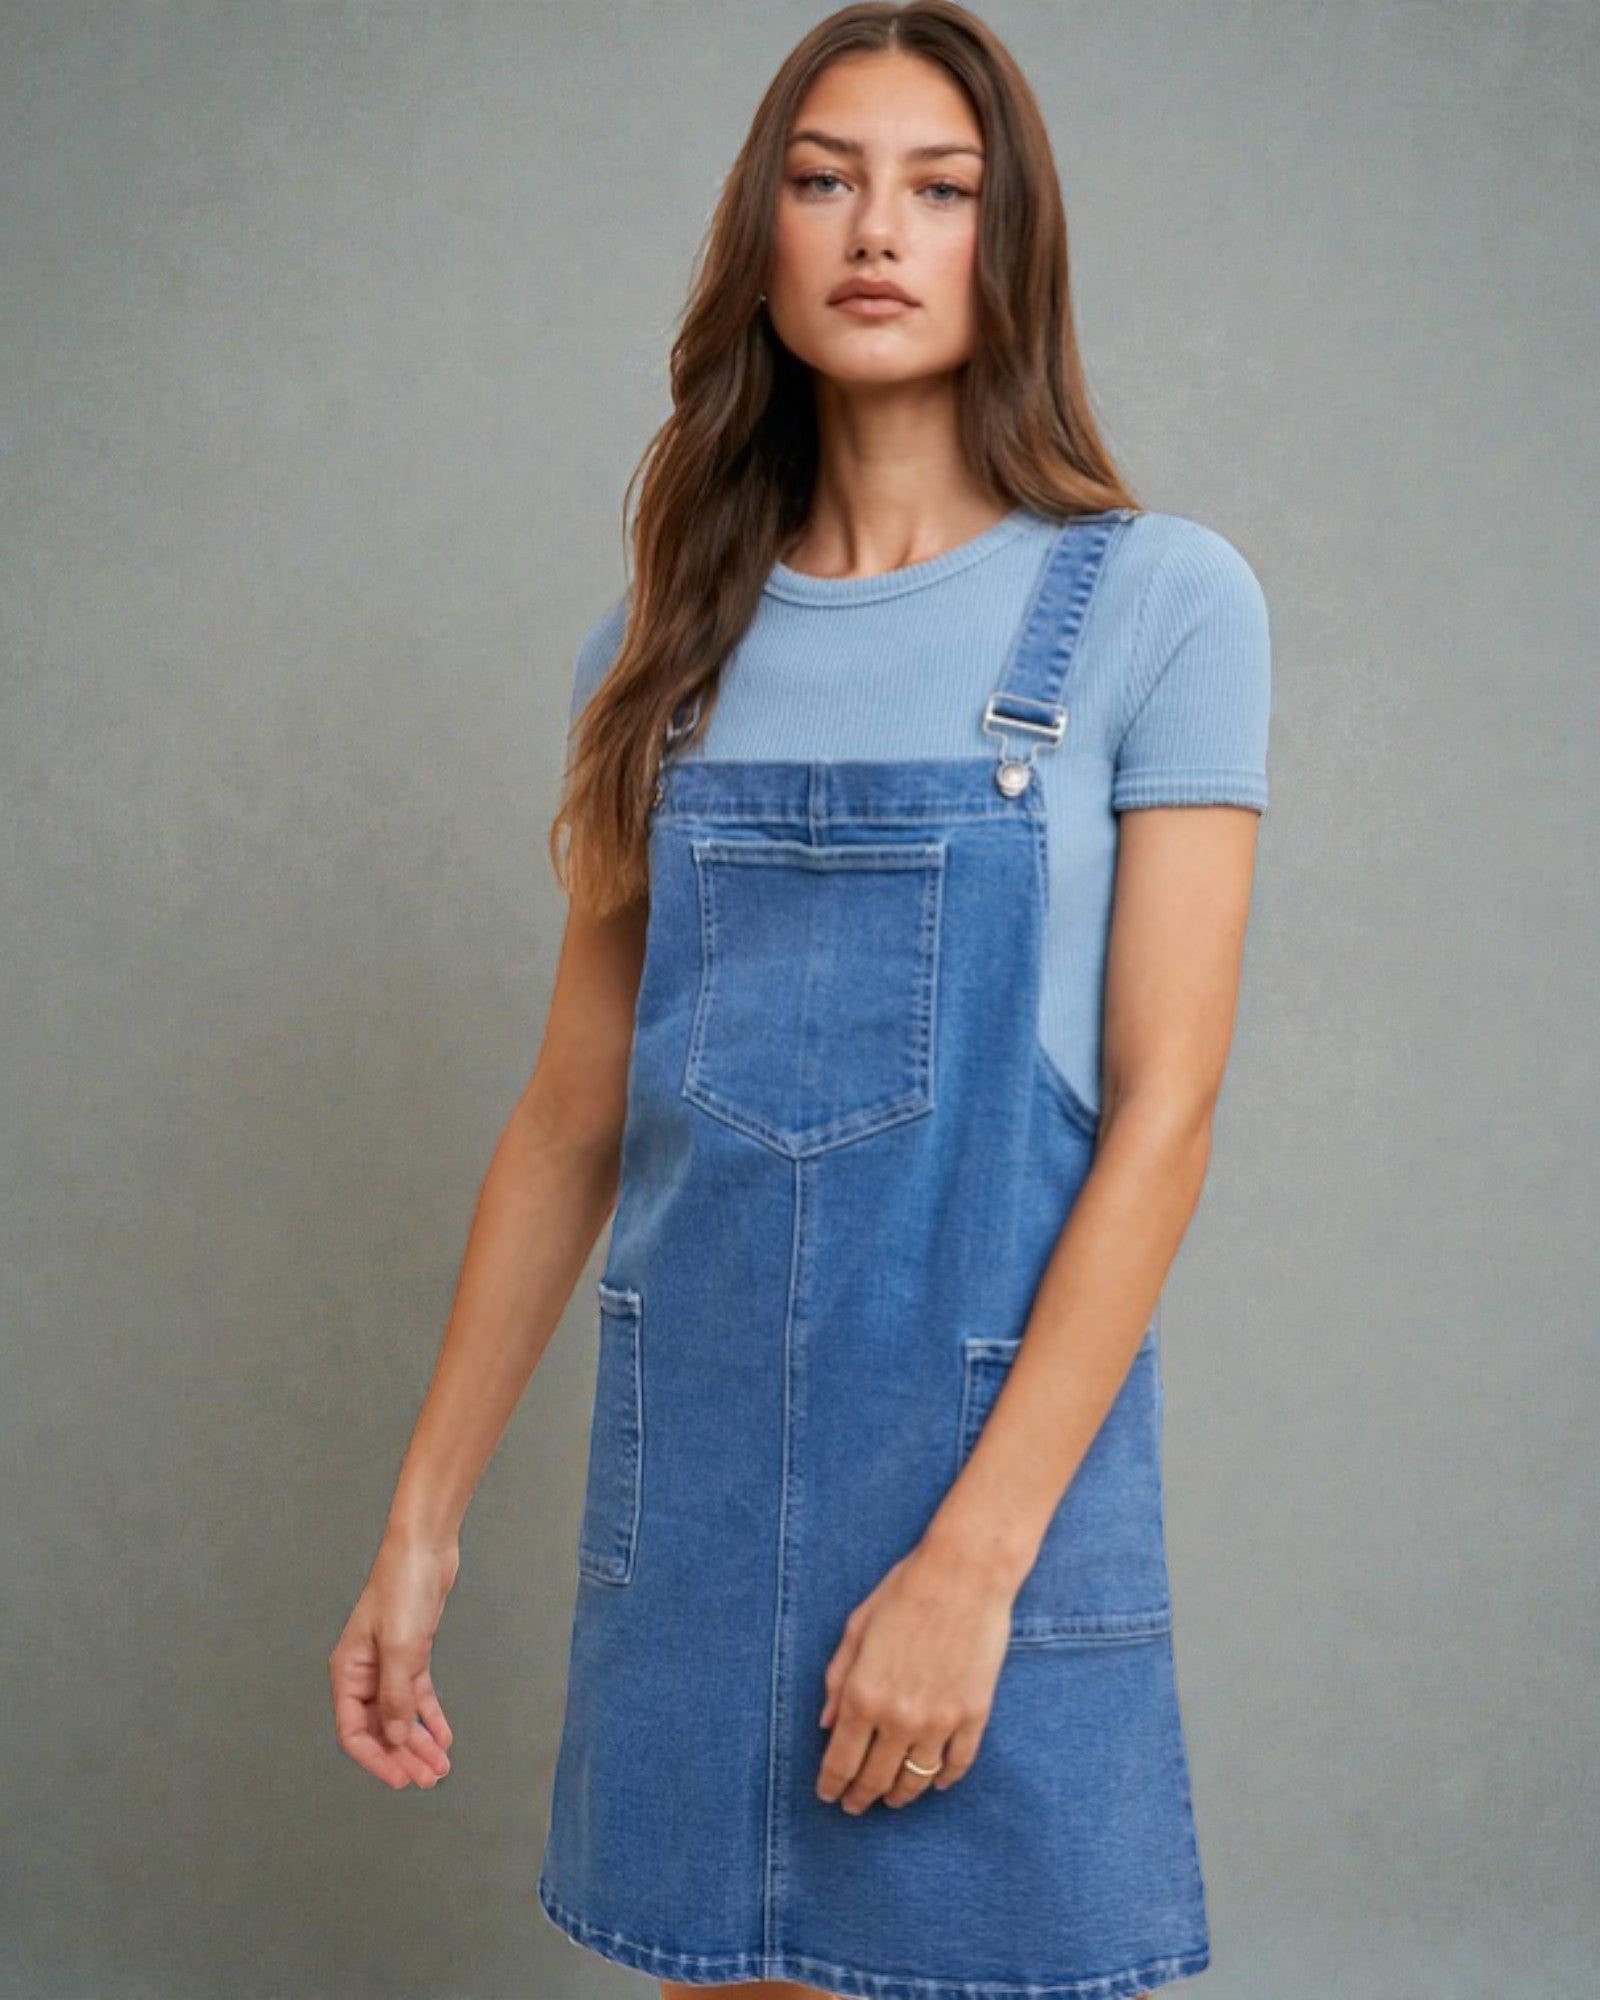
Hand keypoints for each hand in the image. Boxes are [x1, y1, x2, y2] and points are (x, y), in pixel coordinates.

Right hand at [329, 1531, 458, 1789]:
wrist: (424, 1549)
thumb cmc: (403, 1591)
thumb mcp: (400, 1648)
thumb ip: (396, 1697)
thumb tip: (396, 1740)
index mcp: (348, 1672)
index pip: (353, 1732)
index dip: (377, 1759)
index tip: (402, 1779)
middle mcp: (363, 1674)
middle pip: (380, 1729)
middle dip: (404, 1757)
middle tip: (430, 1780)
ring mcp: (388, 1665)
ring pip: (401, 1716)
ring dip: (420, 1742)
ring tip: (441, 1767)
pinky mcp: (411, 1655)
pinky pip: (417, 1697)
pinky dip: (430, 1718)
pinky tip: (444, 1737)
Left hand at [815, 1533, 1015, 1812]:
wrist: (964, 1575)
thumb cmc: (904, 1593)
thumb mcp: (856, 1629)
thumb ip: (837, 1679)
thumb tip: (824, 1723)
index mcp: (863, 1694)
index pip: (840, 1760)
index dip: (832, 1785)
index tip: (829, 1796)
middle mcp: (898, 1717)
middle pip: (876, 1779)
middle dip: (861, 1797)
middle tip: (854, 1806)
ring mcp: (939, 1721)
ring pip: (916, 1780)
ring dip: (900, 1795)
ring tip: (891, 1799)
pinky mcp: (973, 1716)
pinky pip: (957, 1764)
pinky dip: (944, 1780)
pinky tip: (935, 1783)